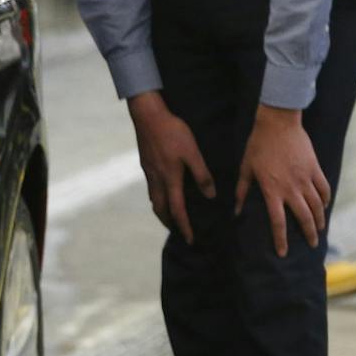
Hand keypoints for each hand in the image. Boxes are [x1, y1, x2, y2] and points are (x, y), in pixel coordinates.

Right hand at [127, 91, 215, 244]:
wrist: (148, 116)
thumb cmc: (173, 132)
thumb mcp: (192, 152)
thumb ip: (201, 174)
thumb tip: (210, 196)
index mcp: (170, 179)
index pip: (177, 209)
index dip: (184, 226)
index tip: (190, 239)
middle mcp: (157, 179)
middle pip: (160, 209)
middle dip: (169, 223)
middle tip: (178, 231)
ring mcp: (149, 172)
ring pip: (153, 199)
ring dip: (162, 211)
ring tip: (171, 215)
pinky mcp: (146, 164)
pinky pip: (151, 188)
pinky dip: (158, 197)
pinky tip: (164, 191)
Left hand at [234, 105, 330, 256]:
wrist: (278, 124)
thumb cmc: (257, 145)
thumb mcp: (245, 168)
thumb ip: (242, 191)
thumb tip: (236, 211)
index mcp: (272, 190)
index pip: (278, 221)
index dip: (281, 239)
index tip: (283, 252)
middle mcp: (292, 188)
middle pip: (304, 217)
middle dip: (309, 234)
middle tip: (313, 245)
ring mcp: (306, 178)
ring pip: (317, 206)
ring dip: (319, 220)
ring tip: (320, 230)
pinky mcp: (315, 169)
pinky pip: (324, 189)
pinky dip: (325, 200)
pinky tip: (324, 207)